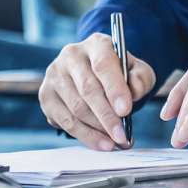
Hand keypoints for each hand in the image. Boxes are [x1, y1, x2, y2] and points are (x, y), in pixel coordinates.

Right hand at [39, 32, 154, 150]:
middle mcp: (71, 55)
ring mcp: (55, 74)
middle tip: (122, 136)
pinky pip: (64, 120)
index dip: (114, 89)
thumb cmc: (118, 72)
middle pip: (88, 89)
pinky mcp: (46, 94)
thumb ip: (140, 79)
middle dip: (107, 117)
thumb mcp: (136, 70)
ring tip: (114, 142)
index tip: (126, 111)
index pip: (103, 64)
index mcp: (96, 44)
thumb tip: (134, 92)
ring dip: (96, 130)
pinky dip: (84, 135)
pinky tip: (99, 143)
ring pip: (76, 107)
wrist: (94, 74)